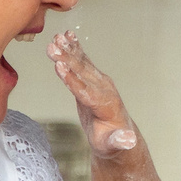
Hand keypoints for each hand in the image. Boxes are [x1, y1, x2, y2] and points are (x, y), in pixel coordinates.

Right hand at [49, 29, 140, 157]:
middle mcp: (104, 89)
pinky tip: (66, 36)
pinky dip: (74, 48)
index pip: (86, 91)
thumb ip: (120, 141)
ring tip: (55, 37)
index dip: (72, 79)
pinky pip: (82, 62)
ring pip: (82, 63)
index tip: (59, 66)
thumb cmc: (112, 142)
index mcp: (106, 104)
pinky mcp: (93, 80)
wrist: (117, 135)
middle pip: (82, 73)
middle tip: (51, 47)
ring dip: (68, 50)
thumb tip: (129, 140)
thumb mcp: (116, 144)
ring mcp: (99, 82)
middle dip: (66, 59)